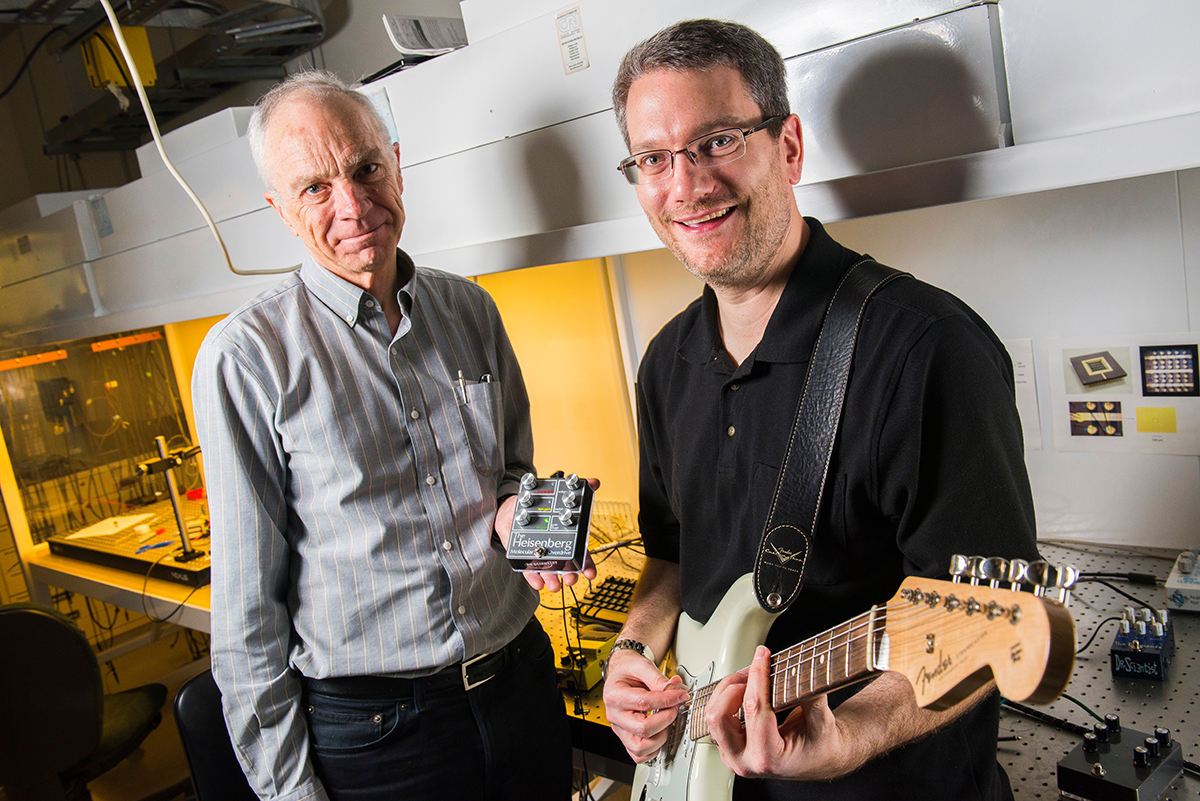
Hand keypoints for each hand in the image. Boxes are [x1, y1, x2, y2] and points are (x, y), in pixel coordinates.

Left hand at [493, 478, 599, 591]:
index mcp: (567, 535)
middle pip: (566, 565)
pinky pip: (529, 569)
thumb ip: (576, 489)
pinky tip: (537, 582)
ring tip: (554, 585)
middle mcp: (555, 546)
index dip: (587, 564)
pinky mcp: (524, 554)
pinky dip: (533, 577)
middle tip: (571, 580)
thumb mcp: (558, 495)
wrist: (512, 505)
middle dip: (570, 574)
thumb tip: (593, 482)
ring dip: (552, 579)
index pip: (580, 552)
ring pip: (549, 569)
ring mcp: (540, 552)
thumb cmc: (539, 504)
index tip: (591, 573)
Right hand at [601, 647, 690, 762]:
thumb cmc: (628, 672)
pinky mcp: (626, 738)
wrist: (620, 675)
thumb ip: (658, 678)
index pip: (644, 702)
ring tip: (666, 721)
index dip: (667, 700)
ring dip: (660, 737)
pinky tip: (659, 733)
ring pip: (639, 748)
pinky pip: (638, 755)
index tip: (681, 694)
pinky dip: (653, 749)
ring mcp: (620, 729)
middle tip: (675, 707)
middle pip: (642, 729)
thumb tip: (675, 689)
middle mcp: (614, 715)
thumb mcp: (642, 666)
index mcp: (615, 695)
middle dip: (666, 719)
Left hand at [704, 646, 848, 780]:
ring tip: (750, 678)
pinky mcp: (729, 748)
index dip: (757, 676)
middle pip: (719, 715)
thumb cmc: (822, 746)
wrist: (821, 759)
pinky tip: (745, 689)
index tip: (762, 655)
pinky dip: (728, 698)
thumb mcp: (823, 722)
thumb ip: (811, 696)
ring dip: (728, 690)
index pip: (754, 708)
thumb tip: (801, 668)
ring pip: (713, 715)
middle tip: (755, 670)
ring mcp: (733, 757)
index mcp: (768, 758)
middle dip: (735, 686)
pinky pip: (717, 718)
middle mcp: (744, 761)